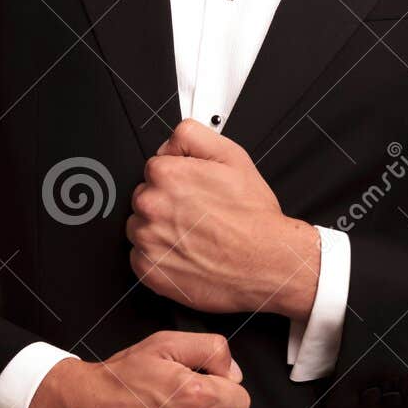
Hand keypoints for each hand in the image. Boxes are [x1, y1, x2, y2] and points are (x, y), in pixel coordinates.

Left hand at [125, 118, 320, 318]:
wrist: (266, 262)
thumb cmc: (252, 217)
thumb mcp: (232, 156)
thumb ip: (193, 136)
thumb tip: (170, 142)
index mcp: (167, 176)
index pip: (155, 169)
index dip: (177, 178)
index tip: (192, 190)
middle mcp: (152, 207)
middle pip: (145, 197)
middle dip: (166, 203)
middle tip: (196, 214)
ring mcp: (148, 241)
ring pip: (141, 227)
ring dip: (160, 230)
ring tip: (193, 235)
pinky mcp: (150, 271)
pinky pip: (141, 258)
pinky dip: (159, 257)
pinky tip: (186, 253)